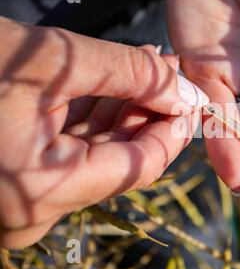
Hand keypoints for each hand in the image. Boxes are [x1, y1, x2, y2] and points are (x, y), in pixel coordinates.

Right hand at [0, 17, 208, 247]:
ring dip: (124, 110)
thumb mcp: (52, 60)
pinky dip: (94, 119)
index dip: (173, 129)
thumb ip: (130, 75)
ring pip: (96, 155)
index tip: (192, 98)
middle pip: (120, 160)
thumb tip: (183, 89)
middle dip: (149, 111)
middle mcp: (33, 208)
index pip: (140, 166)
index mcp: (42, 190)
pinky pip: (69, 153)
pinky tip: (115, 85)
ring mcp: (23, 198)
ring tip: (148, 70)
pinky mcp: (16, 181)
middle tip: (171, 74)